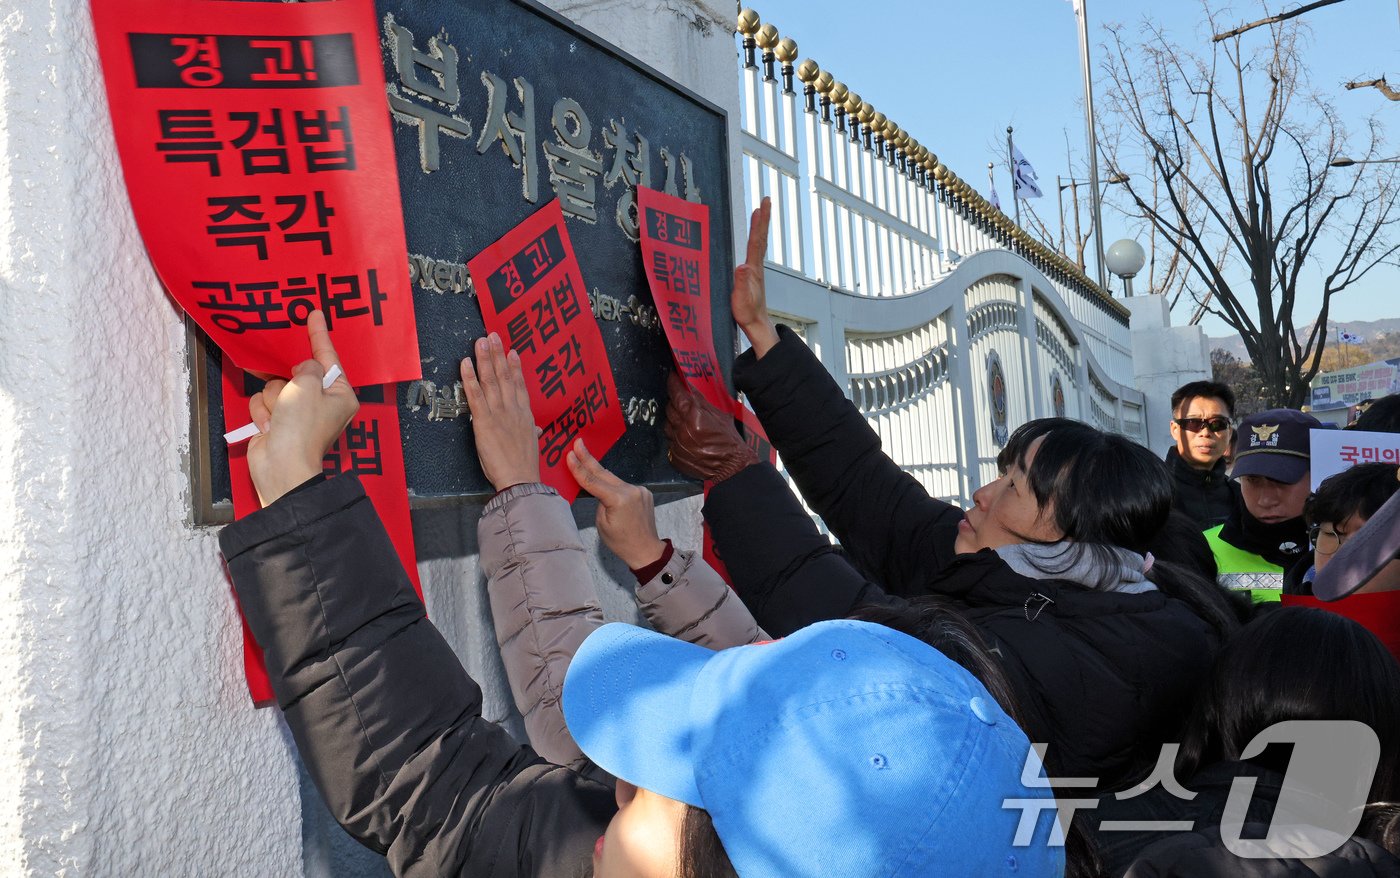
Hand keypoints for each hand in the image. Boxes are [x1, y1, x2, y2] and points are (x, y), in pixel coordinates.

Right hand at [246, 310, 358, 505]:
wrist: (281, 466)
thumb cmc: (301, 426)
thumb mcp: (307, 386)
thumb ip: (307, 367)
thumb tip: (303, 370)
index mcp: (340, 395)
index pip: (329, 358)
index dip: (319, 335)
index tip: (314, 313)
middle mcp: (322, 403)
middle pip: (297, 374)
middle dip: (287, 384)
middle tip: (290, 397)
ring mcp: (298, 414)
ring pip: (275, 387)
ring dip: (273, 401)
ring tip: (278, 419)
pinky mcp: (277, 423)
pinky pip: (263, 403)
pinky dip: (263, 413)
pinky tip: (268, 428)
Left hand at [461, 333, 541, 491]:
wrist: (520, 479)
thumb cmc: (524, 466)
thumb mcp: (532, 445)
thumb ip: (533, 432)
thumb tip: (537, 430)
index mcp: (525, 415)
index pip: (520, 385)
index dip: (516, 367)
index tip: (512, 351)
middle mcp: (513, 409)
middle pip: (505, 376)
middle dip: (498, 354)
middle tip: (493, 336)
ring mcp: (499, 413)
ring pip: (491, 381)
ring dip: (485, 359)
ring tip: (481, 341)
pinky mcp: (484, 421)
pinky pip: (475, 395)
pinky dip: (470, 378)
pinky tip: (465, 363)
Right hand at [566, 439, 666, 569]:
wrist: (646, 550)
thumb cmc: (621, 542)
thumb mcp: (602, 523)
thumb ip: (600, 501)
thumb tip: (599, 490)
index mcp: (619, 500)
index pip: (593, 482)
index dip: (579, 468)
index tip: (570, 454)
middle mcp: (631, 491)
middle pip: (604, 473)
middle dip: (589, 458)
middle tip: (578, 443)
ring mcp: (640, 490)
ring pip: (614, 480)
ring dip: (600, 474)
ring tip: (585, 458)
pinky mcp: (644, 492)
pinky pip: (624, 486)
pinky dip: (614, 487)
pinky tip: (608, 489)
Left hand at [663, 372, 757, 482]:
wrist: (730, 466)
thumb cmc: (728, 440)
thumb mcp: (719, 414)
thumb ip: (702, 401)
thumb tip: (690, 388)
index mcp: (694, 414)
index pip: (676, 392)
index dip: (673, 383)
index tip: (672, 377)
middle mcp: (682, 427)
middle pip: (669, 407)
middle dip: (674, 401)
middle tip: (681, 399)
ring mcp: (676, 442)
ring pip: (667, 424)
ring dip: (674, 419)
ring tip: (684, 420)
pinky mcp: (674, 455)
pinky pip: (670, 440)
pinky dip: (676, 436)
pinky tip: (686, 436)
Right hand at [731, 196, 777, 357]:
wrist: (757, 324)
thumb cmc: (747, 313)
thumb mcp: (741, 300)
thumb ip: (741, 283)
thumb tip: (742, 266)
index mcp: (753, 269)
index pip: (756, 240)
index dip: (759, 223)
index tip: (762, 205)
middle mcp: (756, 266)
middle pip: (760, 237)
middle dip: (763, 218)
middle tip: (766, 199)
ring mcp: (755, 270)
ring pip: (758, 243)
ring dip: (759, 226)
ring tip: (759, 212)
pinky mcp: (752, 275)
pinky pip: (754, 251)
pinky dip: (755, 238)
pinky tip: (753, 237)